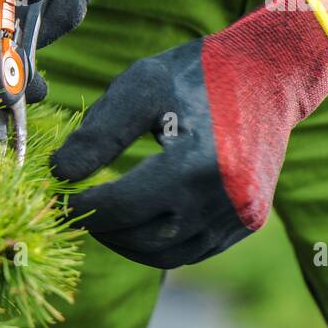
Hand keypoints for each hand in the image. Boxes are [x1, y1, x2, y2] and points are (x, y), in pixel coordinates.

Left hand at [50, 0, 327, 267]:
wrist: (270, 74)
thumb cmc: (199, 74)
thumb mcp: (140, 87)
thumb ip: (98, 134)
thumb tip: (59, 174)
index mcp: (195, 165)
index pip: (121, 207)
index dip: (82, 208)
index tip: (58, 200)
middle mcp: (223, 199)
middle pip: (141, 238)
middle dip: (101, 228)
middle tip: (75, 211)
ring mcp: (240, 216)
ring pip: (167, 254)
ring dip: (127, 244)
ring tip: (102, 220)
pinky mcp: (248, 222)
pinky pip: (193, 250)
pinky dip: (159, 245)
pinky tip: (136, 222)